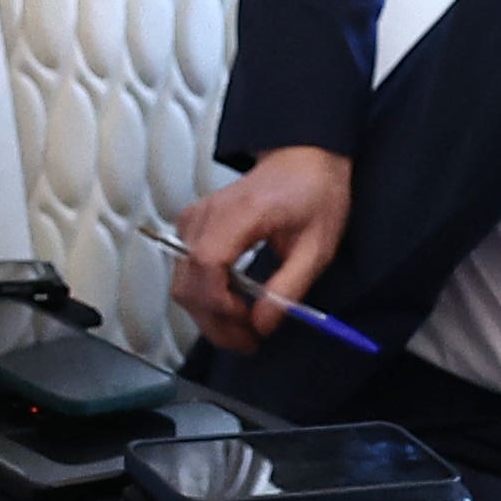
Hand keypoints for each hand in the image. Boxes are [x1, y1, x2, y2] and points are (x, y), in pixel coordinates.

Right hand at [174, 150, 354, 347]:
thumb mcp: (317, 246)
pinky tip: (233, 305)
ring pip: (183, 284)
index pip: (208, 264)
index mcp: (239, 213)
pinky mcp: (191, 228)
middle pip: (189, 283)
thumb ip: (289, 287)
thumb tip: (262, 325)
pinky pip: (187, 273)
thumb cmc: (313, 194)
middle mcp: (206, 216)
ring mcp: (193, 221)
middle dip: (215, 322)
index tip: (248, 325)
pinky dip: (206, 297)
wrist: (301, 159)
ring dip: (209, 315)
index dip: (221, 304)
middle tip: (249, 341)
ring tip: (244, 327)